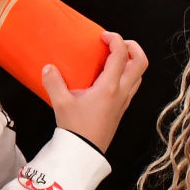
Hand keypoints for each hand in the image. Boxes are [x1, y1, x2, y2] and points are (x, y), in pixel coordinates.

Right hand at [45, 34, 145, 152]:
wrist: (85, 153)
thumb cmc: (75, 129)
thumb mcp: (61, 103)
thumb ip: (53, 82)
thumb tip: (48, 67)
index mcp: (110, 87)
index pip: (121, 55)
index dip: (116, 39)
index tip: (103, 36)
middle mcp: (122, 92)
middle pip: (141, 63)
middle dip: (133, 47)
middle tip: (116, 43)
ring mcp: (124, 101)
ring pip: (139, 75)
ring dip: (131, 62)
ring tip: (114, 57)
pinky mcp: (122, 109)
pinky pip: (131, 86)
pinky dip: (126, 75)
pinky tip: (108, 77)